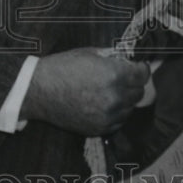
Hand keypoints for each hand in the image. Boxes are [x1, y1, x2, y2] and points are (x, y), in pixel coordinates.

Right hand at [20, 48, 150, 136]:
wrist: (40, 91)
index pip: (142, 75)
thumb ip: (112, 57)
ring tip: (111, 91)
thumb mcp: (89, 53)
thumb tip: (127, 59)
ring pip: (130, 109)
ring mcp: (107, 116)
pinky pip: (118, 122)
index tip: (138, 66)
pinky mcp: (99, 129)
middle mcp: (114, 98)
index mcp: (113, 75)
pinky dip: (116, 113)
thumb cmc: (62, 67)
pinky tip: (104, 103)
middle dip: (134, 83)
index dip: (141, 69)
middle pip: (139, 93)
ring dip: (125, 99)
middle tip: (124, 77)